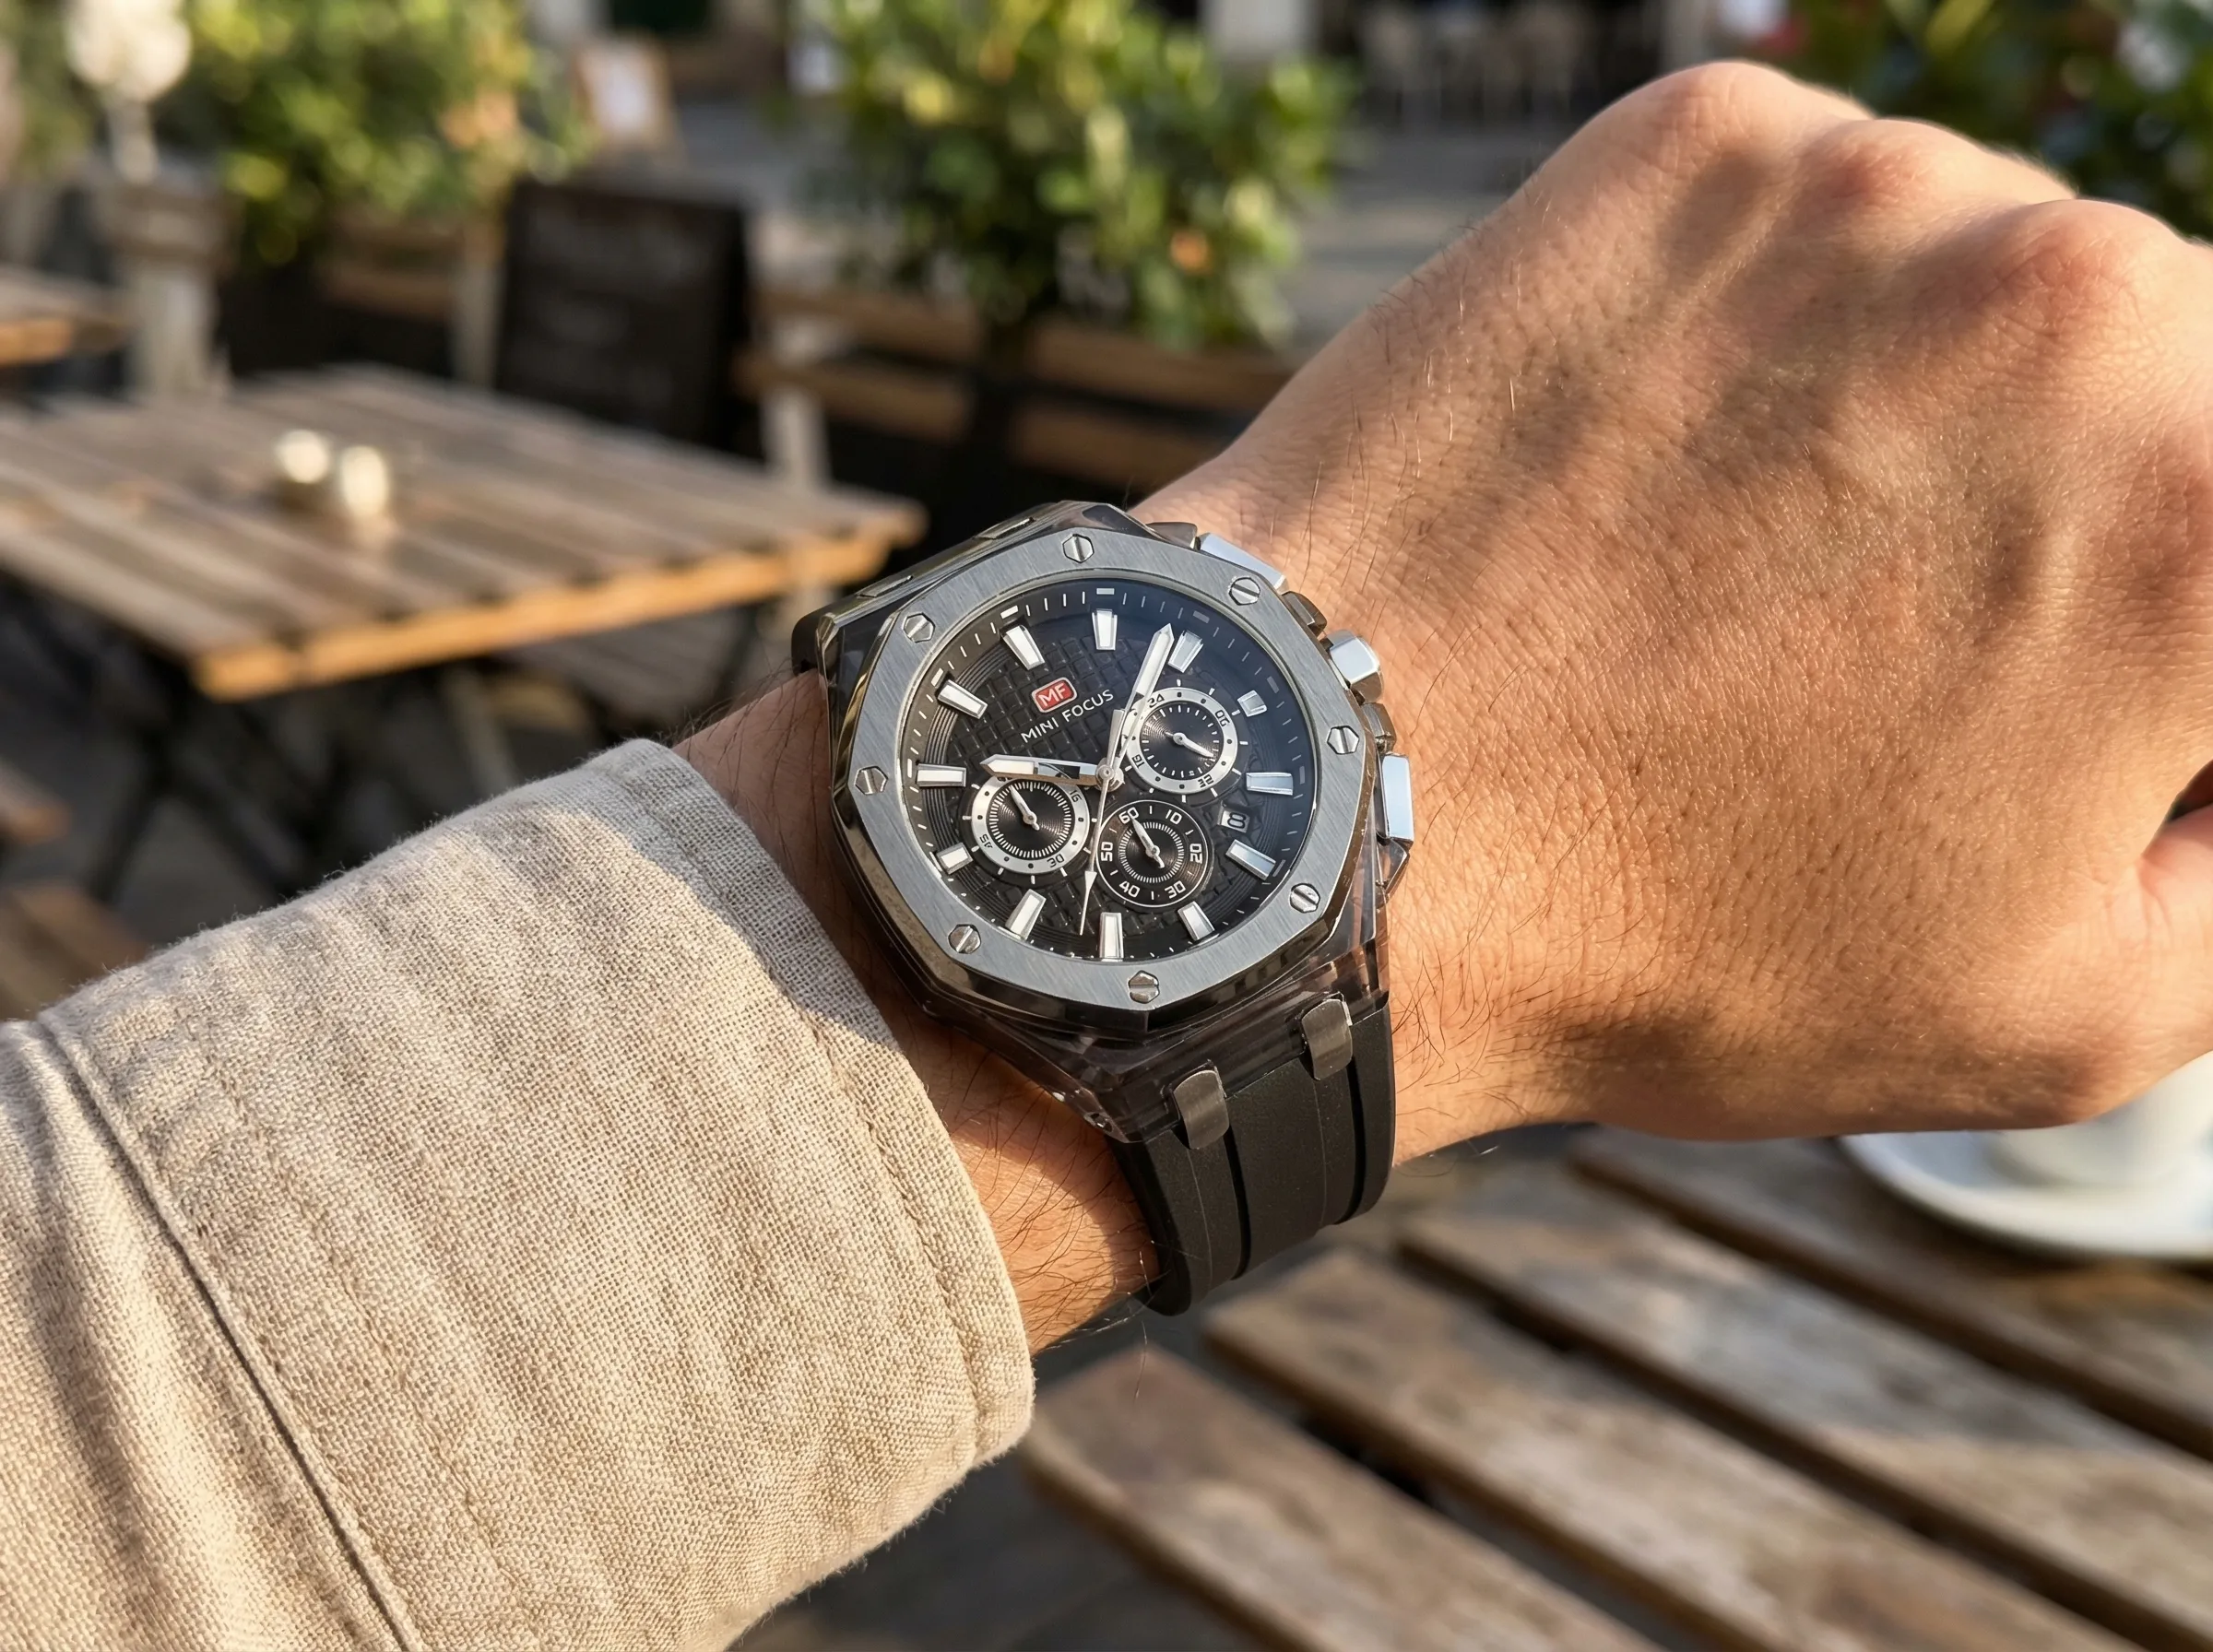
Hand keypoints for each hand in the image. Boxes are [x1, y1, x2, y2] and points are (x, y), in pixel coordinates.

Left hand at [690, 62, 2212, 1343]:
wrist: (1330, 821)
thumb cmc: (1679, 940)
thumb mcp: (2069, 1007)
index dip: (2172, 640)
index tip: (2060, 682)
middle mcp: (2079, 290)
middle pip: (2162, 372)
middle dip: (2080, 497)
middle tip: (1896, 636)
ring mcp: (1866, 192)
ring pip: (1984, 274)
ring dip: (1925, 394)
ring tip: (1748, 562)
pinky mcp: (1688, 151)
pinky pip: (1810, 218)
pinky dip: (1774, 321)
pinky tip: (1659, 464)